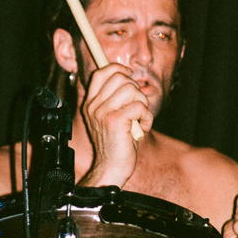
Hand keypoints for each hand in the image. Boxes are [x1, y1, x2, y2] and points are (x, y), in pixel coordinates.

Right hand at [81, 63, 152, 186]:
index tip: (130, 75)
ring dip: (142, 104)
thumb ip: (115, 99)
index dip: (119, 69)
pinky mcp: (115, 120)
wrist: (111, 168)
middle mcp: (93, 105)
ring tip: (139, 119)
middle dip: (135, 90)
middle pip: (120, 77)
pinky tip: (141, 128)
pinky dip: (147, 118)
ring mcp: (102, 112)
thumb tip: (129, 78)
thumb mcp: (111, 118)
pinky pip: (139, 106)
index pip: (102, 72)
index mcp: (90, 103)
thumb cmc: (116, 145)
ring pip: (132, 89)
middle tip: (137, 107)